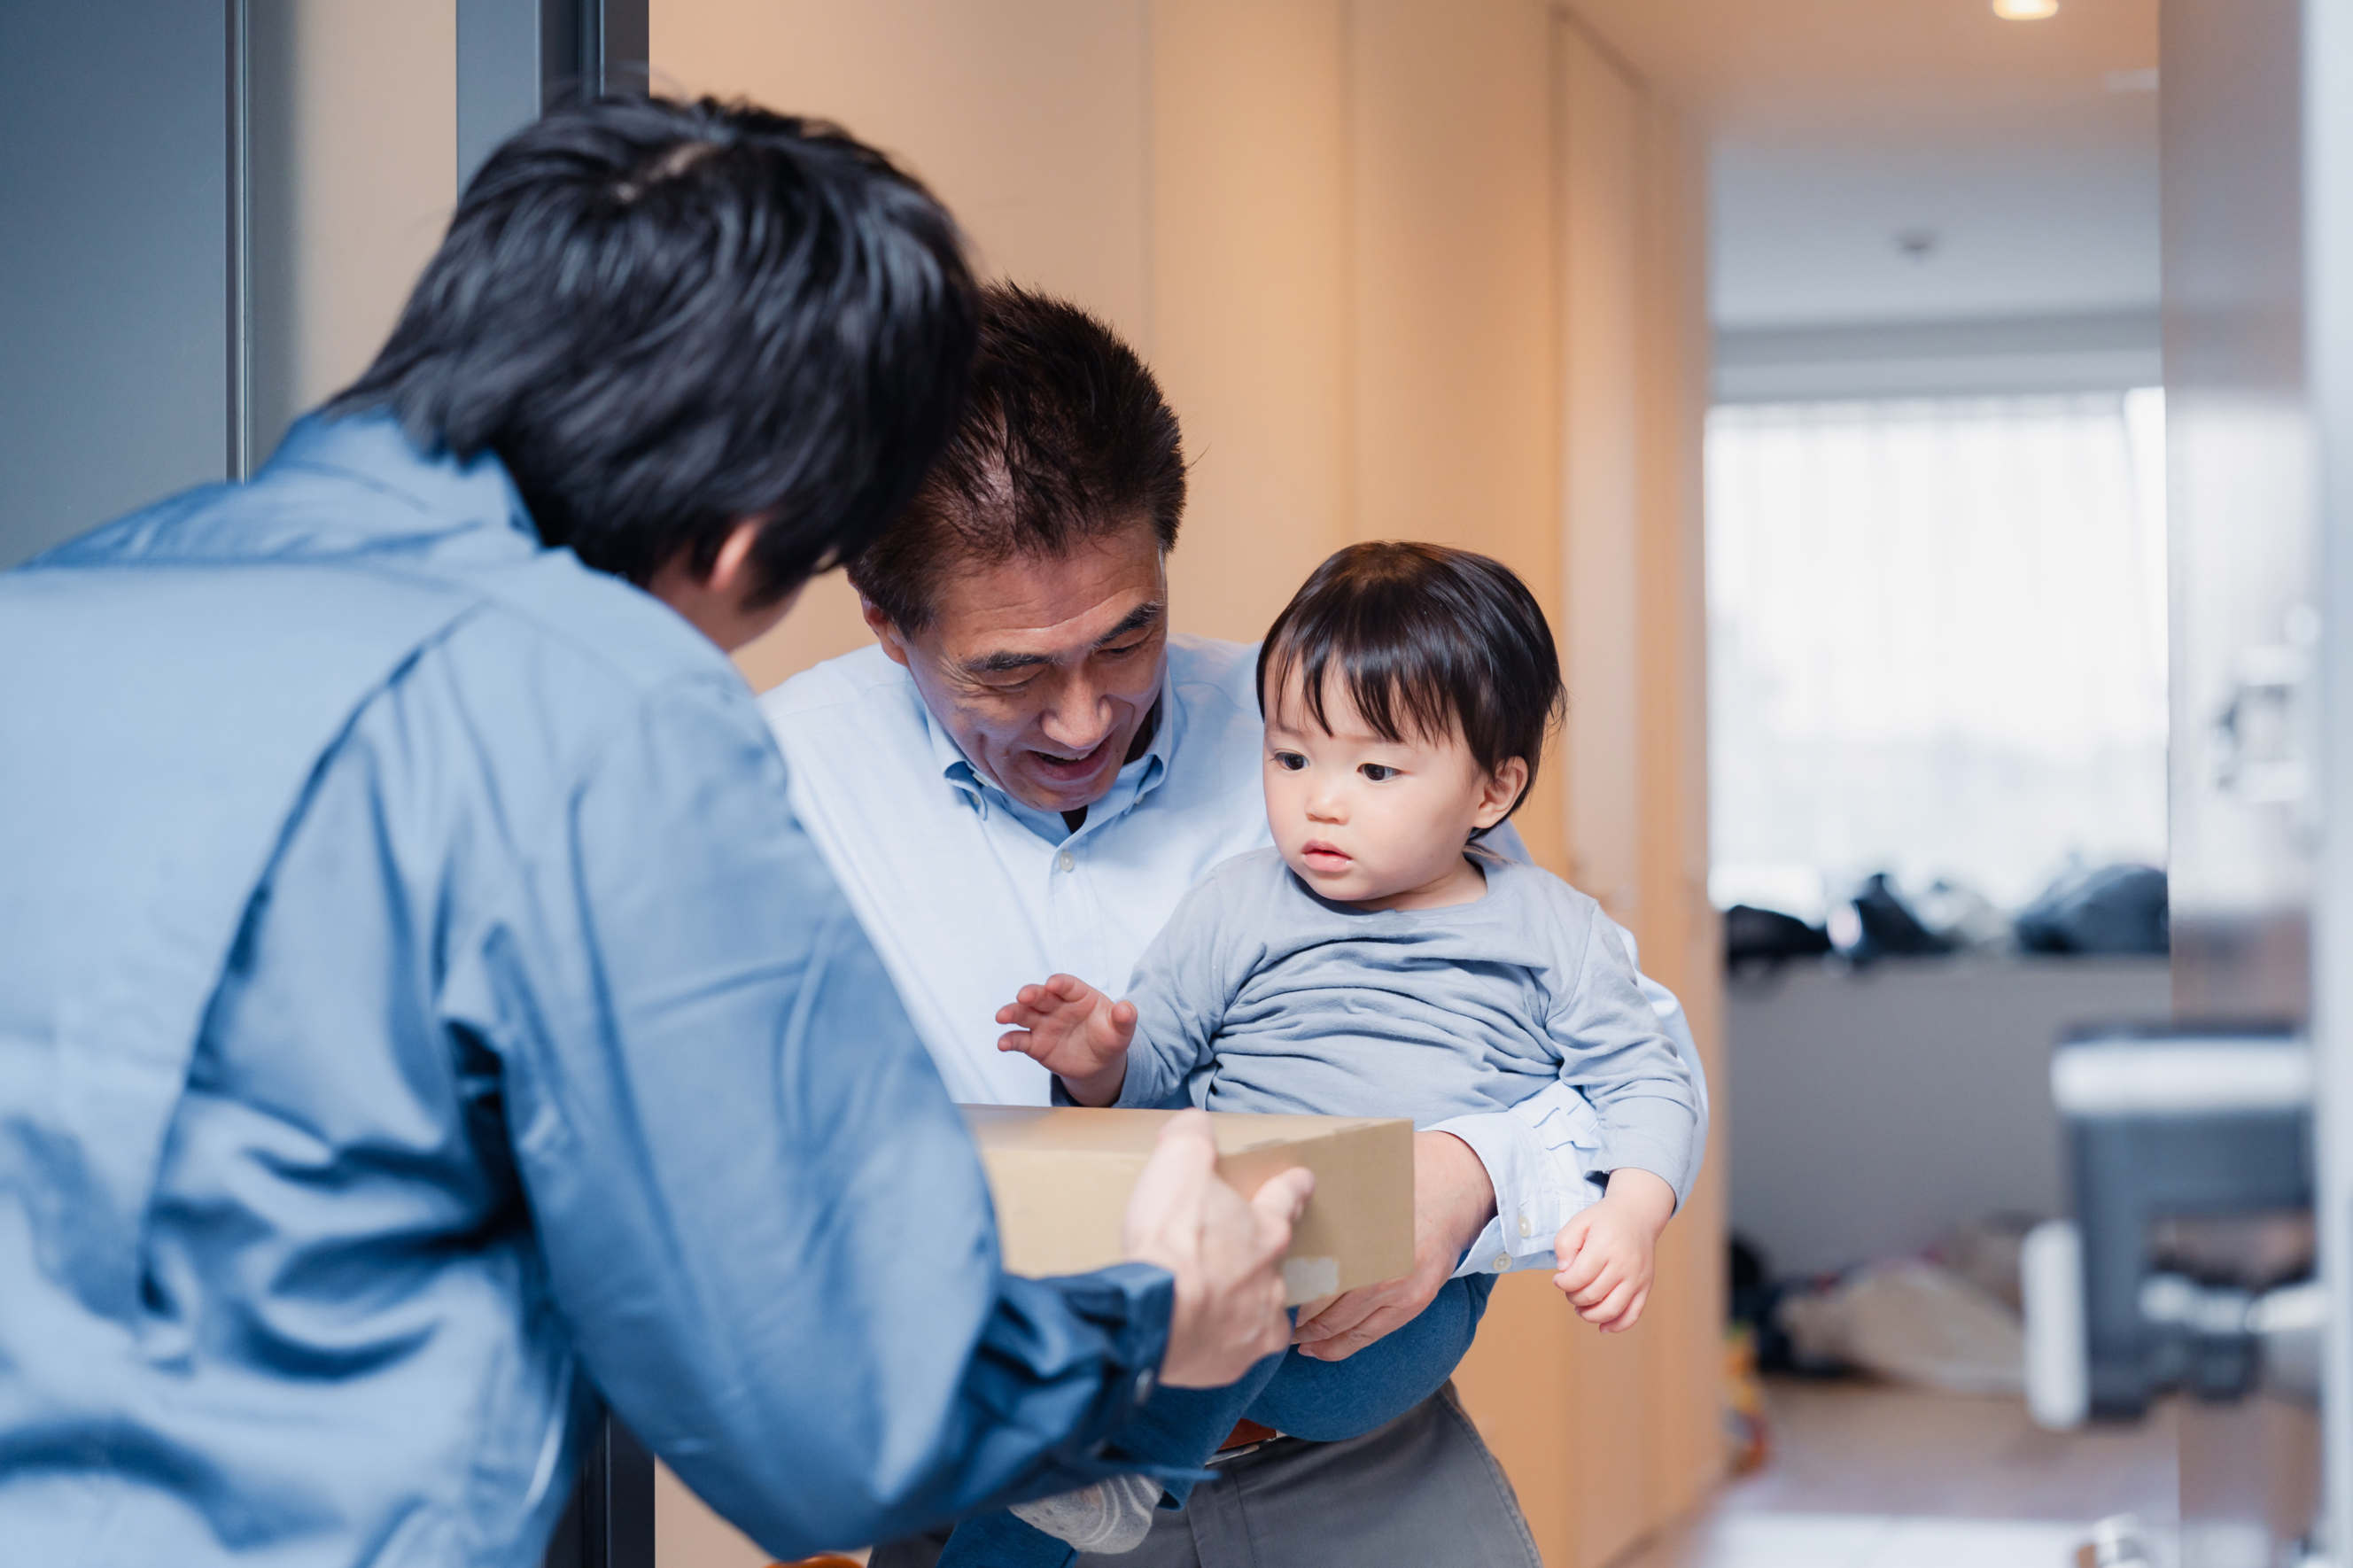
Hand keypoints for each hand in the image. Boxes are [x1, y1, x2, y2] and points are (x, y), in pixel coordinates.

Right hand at [995, 973, 1135, 1105]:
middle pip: (1041, 996)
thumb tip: (1127, 1009)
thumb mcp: (1122, 1030)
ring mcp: (1044, 1024)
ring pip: (1024, 1014)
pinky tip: (1002, 1044)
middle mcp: (1057, 1006)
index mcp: (1079, 995)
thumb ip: (1124, 1018)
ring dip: (1012, 1013)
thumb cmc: (1110, 1037)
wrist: (1099, 1063)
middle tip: (1023, 995)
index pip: (1068, 985)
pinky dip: (1009, 1040)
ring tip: (1002, 1016)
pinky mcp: (1035, 1044)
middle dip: (1031, 994)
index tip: (1052, 984)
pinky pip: (1019, 1040)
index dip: (1060, 984)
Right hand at [1124, 1110, 1314, 1387]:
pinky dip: (1224, 1340)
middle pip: (1272, 1258)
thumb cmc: (1171, 1240)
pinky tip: (1205, 1336)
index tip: (1302, 1181)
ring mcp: (1257, 1323)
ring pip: (1260, 1306)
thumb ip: (1191, 1137)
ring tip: (1212, 1297)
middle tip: (1225, 1250)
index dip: (1292, 1186)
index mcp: (1265, 1230)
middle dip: (1253, 1252)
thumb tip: (1194, 1125)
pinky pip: (1238, 1348)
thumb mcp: (1178, 1163)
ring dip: (1241, 1298)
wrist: (1154, 1315)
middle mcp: (1271, 1279)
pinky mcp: (1236, 1362)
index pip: (1286, 1198)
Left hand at [1290, 1130, 1495, 1362]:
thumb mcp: (1358, 1180)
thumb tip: (1278, 1209)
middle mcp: (1382, 1268)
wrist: (1460, 1181)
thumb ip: (1326, 1204)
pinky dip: (1342, 1345)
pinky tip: (1320, 1348)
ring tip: (1290, 1337)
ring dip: (1314, 1338)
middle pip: (1323, 1306)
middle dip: (1293, 1317)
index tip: (1265, 1290)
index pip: (1311, 1275)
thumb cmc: (1403, 1172)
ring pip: (1345, 1328)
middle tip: (1269, 1316)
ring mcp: (1402, 1289)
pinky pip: (1372, 1334)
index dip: (1283, 1289)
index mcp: (1361, 1236)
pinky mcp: (1417, 1300)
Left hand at [1552, 1168, 1673, 1333]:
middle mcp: (1624, 1264)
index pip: (1579, 1277)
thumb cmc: (1604, 1220)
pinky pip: (1633, 1314)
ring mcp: (1637, 1278)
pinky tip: (1602, 1327)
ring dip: (1590, 1315)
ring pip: (1612, 1310)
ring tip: (1580, 1308)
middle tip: (1569, 1290)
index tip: (1559, 1279)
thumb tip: (1564, 1272)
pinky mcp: (1646, 1287)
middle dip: (1573, 1297)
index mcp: (1606, 1246)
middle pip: (1593, 1295)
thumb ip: (1564, 1244)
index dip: (1563, 1284)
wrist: (1638, 1215)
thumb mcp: (1578, 1222)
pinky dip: (1616, 1326)